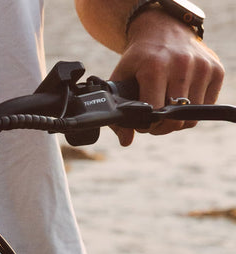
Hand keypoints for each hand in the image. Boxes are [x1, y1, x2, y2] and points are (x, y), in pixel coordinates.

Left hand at [110, 11, 223, 144]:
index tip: (141, 121)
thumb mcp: (120, 80)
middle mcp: (182, 64)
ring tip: (166, 109)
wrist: (163, 30)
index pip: (155, 113)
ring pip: (192, 117)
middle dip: (161, 126)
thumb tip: (126, 141)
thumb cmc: (138, 60)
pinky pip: (205, 107)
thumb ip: (118, 113)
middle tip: (153, 118)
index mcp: (155, 67)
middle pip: (175, 119)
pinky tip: (180, 100)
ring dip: (176, 120)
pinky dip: (191, 111)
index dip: (146, 125)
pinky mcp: (216, 70)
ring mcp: (202, 66)